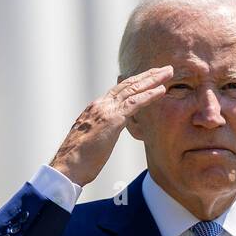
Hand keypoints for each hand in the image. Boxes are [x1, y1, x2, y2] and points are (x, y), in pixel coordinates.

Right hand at [48, 65, 173, 186]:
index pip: (119, 90)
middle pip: (127, 84)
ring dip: (153, 80)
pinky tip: (161, 90)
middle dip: (147, 75)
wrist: (67, 166)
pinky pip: (134, 103)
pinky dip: (149, 95)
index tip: (150, 77)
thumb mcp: (91, 139)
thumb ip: (100, 130)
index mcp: (95, 108)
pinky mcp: (112, 120)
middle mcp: (100, 105)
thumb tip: (106, 132)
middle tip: (165, 68)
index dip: (136, 82)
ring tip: (168, 73)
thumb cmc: (78, 160)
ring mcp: (106, 110)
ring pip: (133, 89)